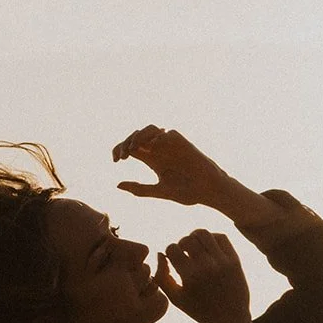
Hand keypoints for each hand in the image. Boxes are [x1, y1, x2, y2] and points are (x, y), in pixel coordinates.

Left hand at [111, 126, 230, 207]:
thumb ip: (139, 188)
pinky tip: (153, 146)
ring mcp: (170, 145)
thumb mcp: (159, 191)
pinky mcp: (182, 143)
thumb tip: (117, 185)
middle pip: (136, 137)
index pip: (130, 148)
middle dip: (126, 143)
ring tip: (134, 148)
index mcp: (152, 159)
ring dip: (139, 136)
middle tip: (122, 156)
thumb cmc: (186, 192)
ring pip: (149, 130)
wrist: (207, 191)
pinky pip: (167, 134)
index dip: (119, 149)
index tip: (115, 161)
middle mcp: (159, 149)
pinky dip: (158, 137)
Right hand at [156, 229, 250, 322]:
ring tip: (195, 247)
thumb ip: (161, 277)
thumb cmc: (199, 310)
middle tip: (184, 253)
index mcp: (190, 277)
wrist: (229, 320)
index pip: (172, 249)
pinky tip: (209, 248)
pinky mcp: (235, 260)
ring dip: (195, 237)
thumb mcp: (175, 298)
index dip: (169, 252)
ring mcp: (222, 262)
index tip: (173, 259)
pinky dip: (212, 238)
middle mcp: (206, 267)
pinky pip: (221, 237)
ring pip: (204, 234)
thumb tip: (160, 253)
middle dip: (182, 243)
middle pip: (187, 239)